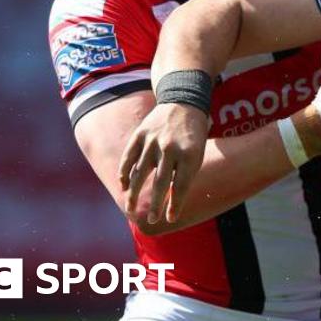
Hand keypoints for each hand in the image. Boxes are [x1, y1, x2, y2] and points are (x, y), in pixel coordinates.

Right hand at [117, 102, 209, 224]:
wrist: (183, 100)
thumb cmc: (193, 134)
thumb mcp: (197, 152)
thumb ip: (184, 174)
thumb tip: (170, 201)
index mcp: (189, 154)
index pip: (181, 185)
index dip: (175, 203)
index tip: (171, 218)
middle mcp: (170, 147)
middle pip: (160, 182)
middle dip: (155, 204)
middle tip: (151, 220)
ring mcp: (153, 140)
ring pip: (140, 172)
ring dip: (133, 193)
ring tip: (130, 208)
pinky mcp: (140, 134)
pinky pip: (129, 157)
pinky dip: (124, 172)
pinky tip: (123, 186)